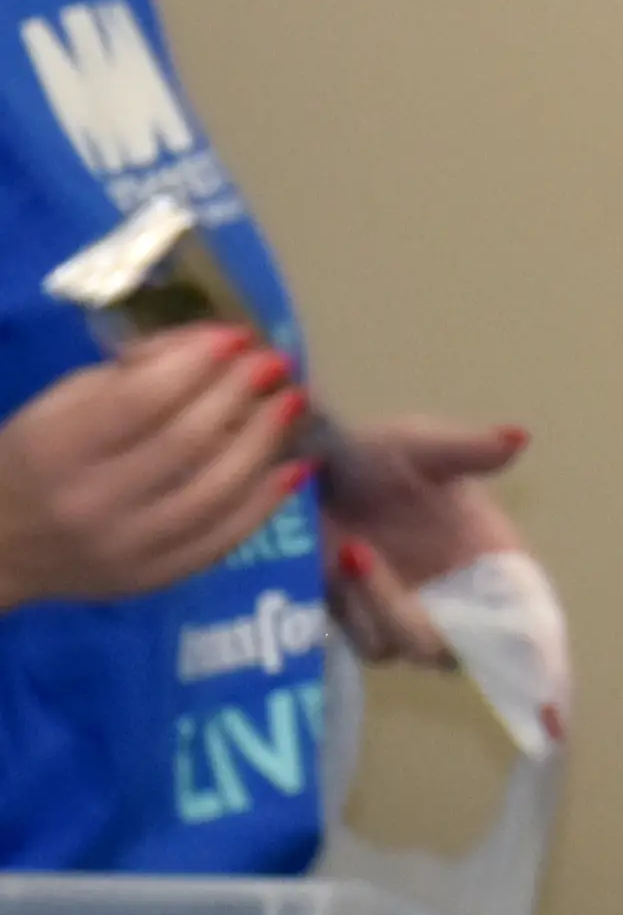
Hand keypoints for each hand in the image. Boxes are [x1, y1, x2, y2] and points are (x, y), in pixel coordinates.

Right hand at [0, 327, 300, 612]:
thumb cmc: (36, 458)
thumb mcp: (63, 403)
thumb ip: (133, 372)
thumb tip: (214, 344)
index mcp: (57, 449)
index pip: (140, 401)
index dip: (198, 363)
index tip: (239, 336)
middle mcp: (91, 503)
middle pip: (187, 442)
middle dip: (242, 393)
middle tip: (277, 362)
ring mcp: (126, 548)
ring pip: (217, 492)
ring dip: (266, 441)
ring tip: (292, 402)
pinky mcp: (154, 578)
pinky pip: (225, 538)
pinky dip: (268, 499)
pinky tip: (294, 464)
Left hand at [311, 419, 529, 662]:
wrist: (314, 471)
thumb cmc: (378, 456)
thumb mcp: (423, 445)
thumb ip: (468, 449)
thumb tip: (517, 437)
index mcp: (495, 558)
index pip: (531, 614)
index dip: (541, 649)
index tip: (539, 674)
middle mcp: (462, 596)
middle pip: (468, 647)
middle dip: (431, 625)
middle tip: (399, 582)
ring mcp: (414, 614)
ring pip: (411, 647)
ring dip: (383, 608)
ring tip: (354, 552)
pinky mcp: (367, 623)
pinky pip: (370, 641)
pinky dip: (358, 610)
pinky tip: (340, 564)